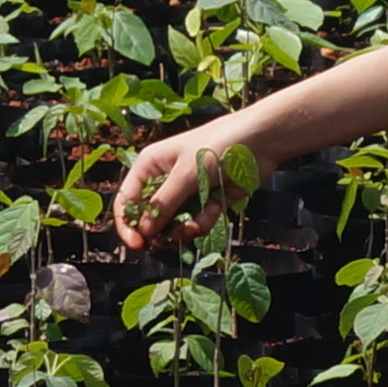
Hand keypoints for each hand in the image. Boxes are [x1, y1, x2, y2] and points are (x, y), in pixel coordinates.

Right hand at [112, 114, 268, 250]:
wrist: (260, 141)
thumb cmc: (217, 146)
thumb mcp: (186, 174)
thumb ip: (164, 203)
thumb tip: (144, 230)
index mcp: (150, 166)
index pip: (128, 199)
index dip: (127, 224)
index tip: (137, 244)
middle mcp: (165, 180)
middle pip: (149, 216)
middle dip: (156, 231)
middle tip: (164, 243)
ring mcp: (187, 192)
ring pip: (173, 223)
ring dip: (180, 230)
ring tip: (190, 229)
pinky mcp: (209, 201)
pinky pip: (197, 221)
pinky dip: (202, 223)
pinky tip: (210, 215)